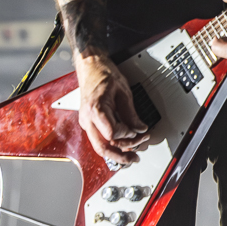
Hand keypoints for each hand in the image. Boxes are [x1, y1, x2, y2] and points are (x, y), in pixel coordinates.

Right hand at [74, 50, 149, 164]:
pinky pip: (99, 139)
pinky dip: (111, 145)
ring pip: (99, 147)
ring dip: (116, 154)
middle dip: (120, 156)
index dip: (127, 135)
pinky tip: (122, 147)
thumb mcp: (123, 91)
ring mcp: (86, 122)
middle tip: (135, 158)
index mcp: (96, 110)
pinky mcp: (89, 123)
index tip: (138, 131)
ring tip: (131, 156)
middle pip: (102, 147)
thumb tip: (140, 128)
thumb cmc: (103, 74)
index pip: (112, 134)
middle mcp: (87, 119)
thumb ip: (131, 113)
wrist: (90, 67)